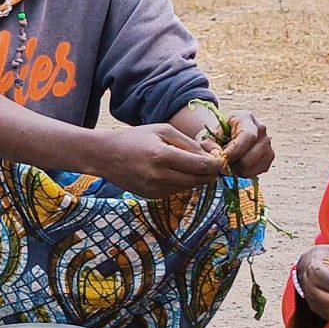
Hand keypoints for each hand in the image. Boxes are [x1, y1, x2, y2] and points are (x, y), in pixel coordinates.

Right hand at [93, 121, 226, 197]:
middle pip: (198, 180)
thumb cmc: (136, 138)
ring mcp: (154, 189)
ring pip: (189, 188)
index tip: (222, 160)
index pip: (201, 166)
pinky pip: (176, 191)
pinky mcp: (152, 197)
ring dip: (197, 178)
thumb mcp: (163, 131)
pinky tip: (176, 171)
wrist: (106, 156)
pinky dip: (182, 182)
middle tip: (213, 163)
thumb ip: (189, 143)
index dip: (216, 164)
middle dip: (210, 173)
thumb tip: (213, 153)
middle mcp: (159, 176)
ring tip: (193, 165)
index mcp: (162, 156)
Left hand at [215, 109, 275, 178]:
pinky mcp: (269, 155)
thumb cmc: (216, 136)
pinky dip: (248, 173)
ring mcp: (267, 142)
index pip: (248, 136)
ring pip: (258, 163)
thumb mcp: (207, 137)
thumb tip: (217, 156)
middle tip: (224, 165)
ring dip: (241, 169)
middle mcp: (261, 128)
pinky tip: (238, 168)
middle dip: (237, 163)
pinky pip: (261, 169)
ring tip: (230, 166)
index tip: (223, 159)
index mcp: (245, 118)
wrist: (225, 138)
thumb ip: (208, 145)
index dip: (236, 151)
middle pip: (254, 152)